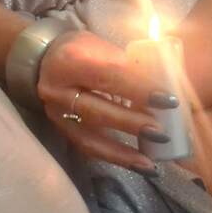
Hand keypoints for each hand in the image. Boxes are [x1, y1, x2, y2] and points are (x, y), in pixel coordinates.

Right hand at [37, 30, 176, 175]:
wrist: (42, 59)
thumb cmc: (82, 49)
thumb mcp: (103, 47)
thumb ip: (129, 66)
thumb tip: (165, 86)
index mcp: (73, 59)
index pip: (110, 76)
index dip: (141, 90)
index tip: (169, 101)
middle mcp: (59, 88)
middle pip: (98, 110)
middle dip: (133, 123)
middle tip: (163, 133)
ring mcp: (56, 113)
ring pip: (90, 136)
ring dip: (123, 152)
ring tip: (151, 164)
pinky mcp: (59, 129)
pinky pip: (87, 148)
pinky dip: (114, 157)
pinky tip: (138, 165)